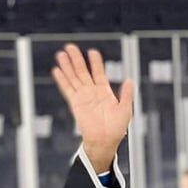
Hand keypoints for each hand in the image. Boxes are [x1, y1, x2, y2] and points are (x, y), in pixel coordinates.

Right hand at [51, 44, 133, 171]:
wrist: (105, 141)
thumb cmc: (117, 128)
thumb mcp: (125, 109)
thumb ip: (127, 95)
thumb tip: (130, 80)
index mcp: (105, 92)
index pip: (98, 73)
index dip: (95, 62)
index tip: (92, 52)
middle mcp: (92, 92)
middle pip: (82, 72)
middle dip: (77, 59)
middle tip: (70, 46)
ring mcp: (83, 97)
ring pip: (73, 78)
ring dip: (67, 66)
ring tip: (61, 54)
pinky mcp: (75, 103)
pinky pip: (67, 89)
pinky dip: (62, 80)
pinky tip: (57, 70)